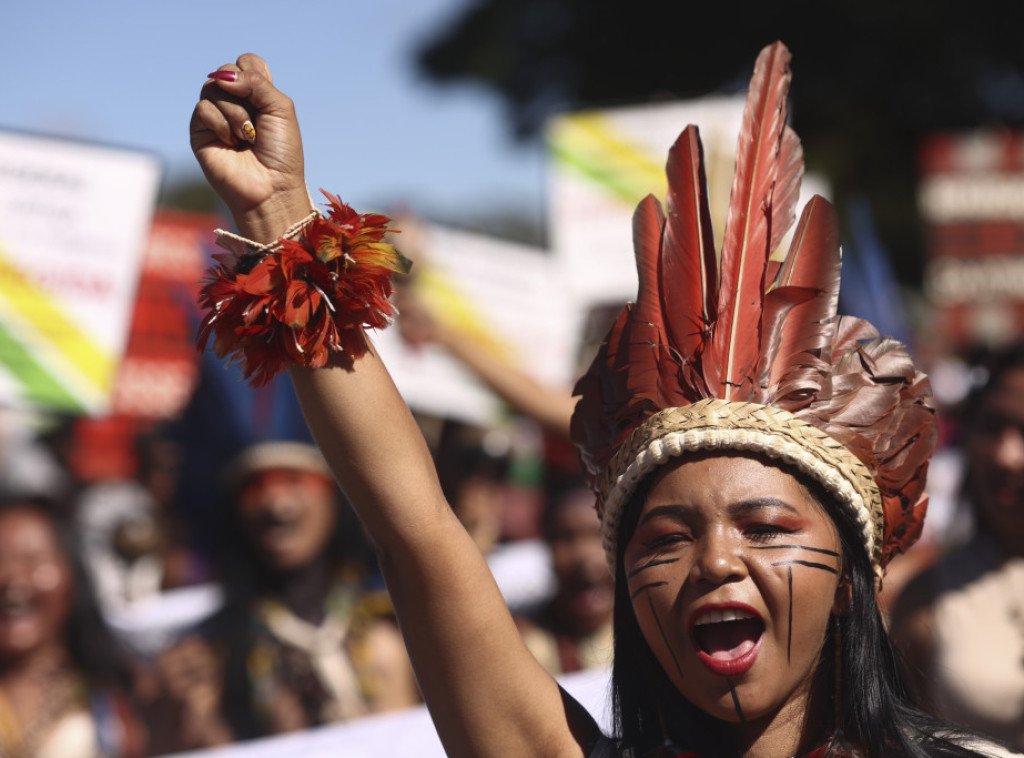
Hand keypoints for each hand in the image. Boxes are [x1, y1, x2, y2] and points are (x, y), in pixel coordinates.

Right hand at [190, 53, 311, 241]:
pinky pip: (203, 108)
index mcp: (256, 95)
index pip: (246, 62)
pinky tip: (231, 143)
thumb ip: (256, 81)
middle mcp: (234, 102)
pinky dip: (221, 124)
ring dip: (235, 113)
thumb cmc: (281, 152)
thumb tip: (223, 75)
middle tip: (256, 122)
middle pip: (226, 71)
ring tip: (246, 137)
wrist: (271, 186)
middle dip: (245, 94)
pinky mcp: (200, 131)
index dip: (254, 74)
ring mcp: (216, 116)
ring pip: (212, 88)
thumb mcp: (280, 108)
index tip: (266, 100)